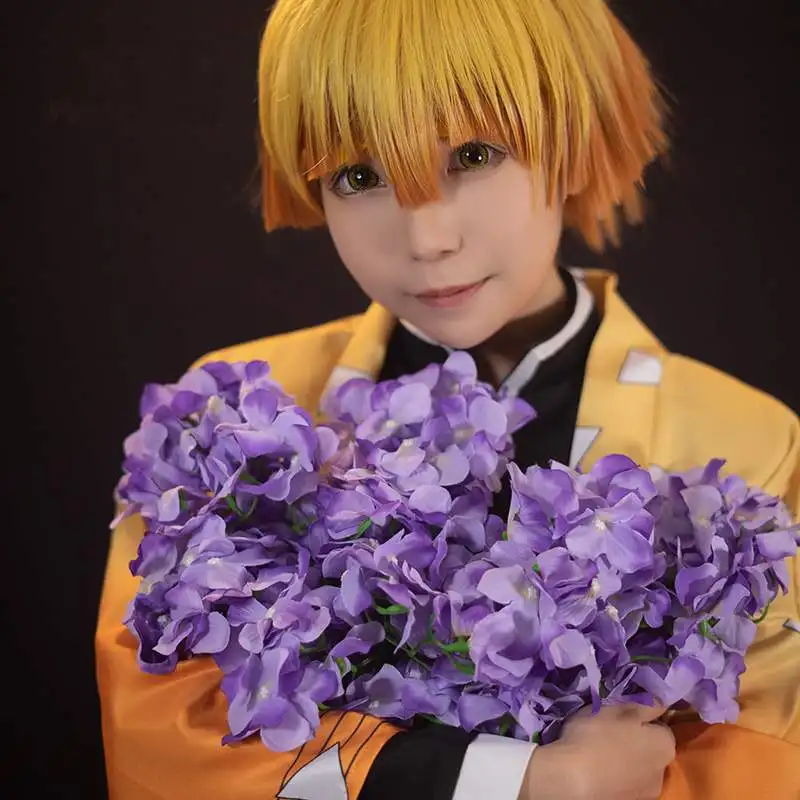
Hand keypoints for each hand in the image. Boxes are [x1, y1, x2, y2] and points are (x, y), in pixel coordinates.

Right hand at [519, 704, 675, 799]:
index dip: (640, 720)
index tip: (620, 718)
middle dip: (636, 742)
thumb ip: (643, 705)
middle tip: (609, 733)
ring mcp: (647, 793)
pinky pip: (627, 784)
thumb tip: (661, 701)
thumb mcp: (617, 709)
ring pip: (639, 769)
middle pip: (652, 750)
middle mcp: (663, 772)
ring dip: (627, 761)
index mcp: (665, 745)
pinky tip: (597, 771)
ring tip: (600, 754)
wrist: (571, 780)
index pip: (660, 727)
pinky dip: (617, 777)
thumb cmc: (595, 736)